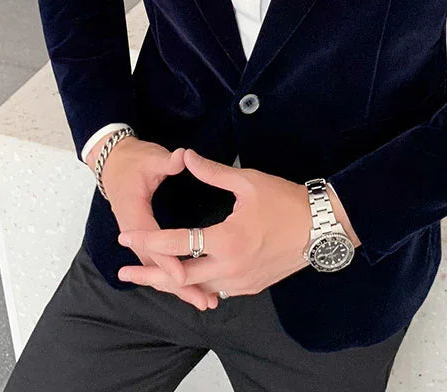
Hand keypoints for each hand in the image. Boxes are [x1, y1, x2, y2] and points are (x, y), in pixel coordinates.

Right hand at [91, 137, 219, 309]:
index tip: (184, 275)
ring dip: (177, 285)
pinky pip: (158, 261)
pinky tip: (193, 287)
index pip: (150, 241)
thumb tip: (183, 157)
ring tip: (205, 301)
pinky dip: (173, 276)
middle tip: (203, 300)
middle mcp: (133, 229)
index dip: (166, 259)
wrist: (113, 162)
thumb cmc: (133, 160)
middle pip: (153, 263)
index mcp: (133, 212)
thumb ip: (167, 161)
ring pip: (156, 266)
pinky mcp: (145, 237)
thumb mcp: (150, 157)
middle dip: (177, 283)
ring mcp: (137, 236)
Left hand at [116, 149, 360, 299]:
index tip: (125, 236)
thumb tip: (187, 156)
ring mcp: (241, 282)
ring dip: (172, 284)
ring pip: (197, 289)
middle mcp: (230, 268)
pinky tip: (186, 279)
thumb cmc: (285, 200)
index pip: (176, 242)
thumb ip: (213, 171)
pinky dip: (198, 285)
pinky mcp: (252, 287)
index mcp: (226, 241)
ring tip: (149, 278)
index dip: (147, 238)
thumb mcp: (248, 182)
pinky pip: (217, 290)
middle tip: (124, 272)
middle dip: (149, 274)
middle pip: (179, 277)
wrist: (322, 227)